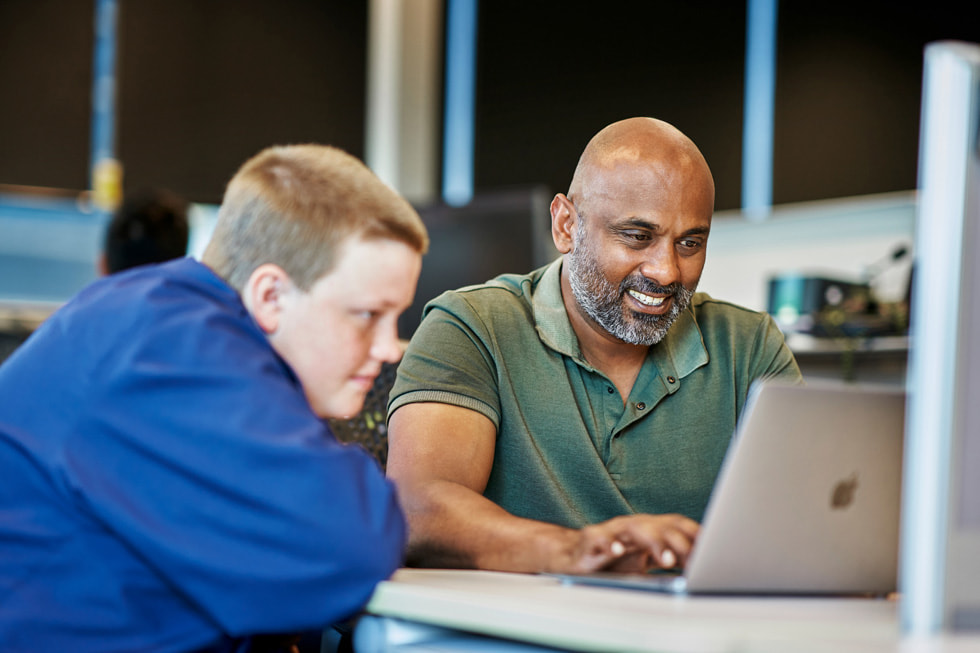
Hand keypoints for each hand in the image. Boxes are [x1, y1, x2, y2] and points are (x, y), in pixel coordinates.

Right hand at [550, 513, 698, 574]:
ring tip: (666, 558)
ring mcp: (612, 531)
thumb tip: (700, 570)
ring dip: (653, 542)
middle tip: (695, 560)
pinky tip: (617, 552)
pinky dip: (610, 545)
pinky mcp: (591, 539)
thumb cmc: (612, 562)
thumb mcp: (645, 563)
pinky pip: (601, 540)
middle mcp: (633, 526)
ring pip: (635, 529)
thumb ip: (668, 561)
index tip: (714, 549)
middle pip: (660, 526)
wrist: (573, 557)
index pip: (677, 524)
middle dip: (679, 542)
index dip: (696, 534)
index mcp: (650, 529)